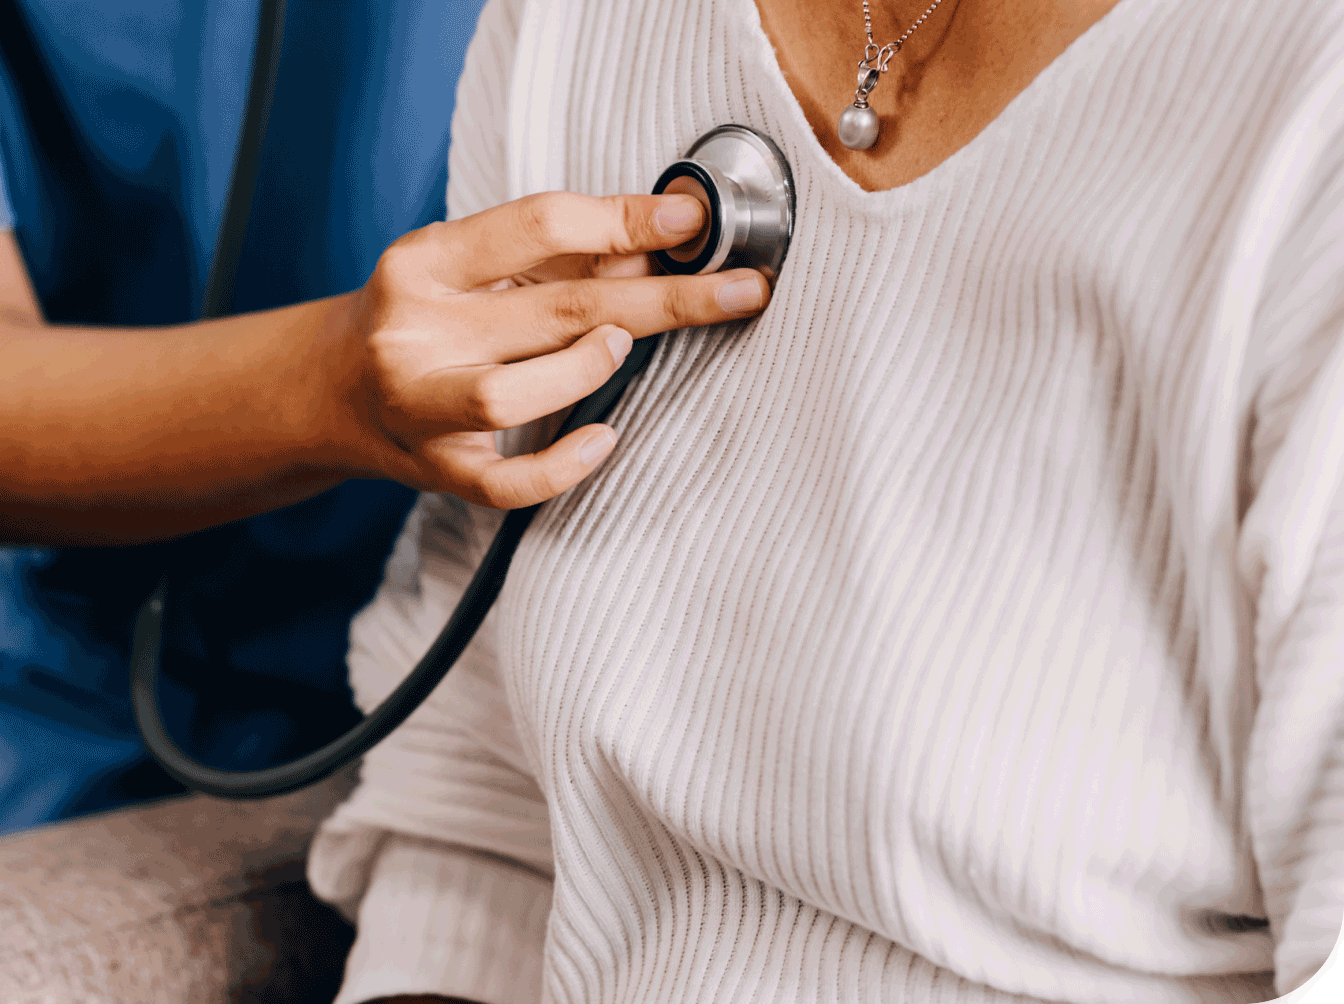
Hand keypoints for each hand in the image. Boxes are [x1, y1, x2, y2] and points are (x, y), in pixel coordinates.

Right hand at [325, 191, 769, 507]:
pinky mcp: (436, 471)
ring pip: (510, 396)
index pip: (537, 224)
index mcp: (422, 262)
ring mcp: (418, 409)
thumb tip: (665, 238)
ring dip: (588, 367)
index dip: (624, 220)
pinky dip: (563, 466)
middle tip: (740, 291)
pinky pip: (506, 483)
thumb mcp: (469, 265)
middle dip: (661, 298)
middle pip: (552, 308)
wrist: (328, 389)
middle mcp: (412, 333)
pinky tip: (606, 439)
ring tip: (622, 346)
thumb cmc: (420, 316)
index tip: (693, 222)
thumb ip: (559, 254)